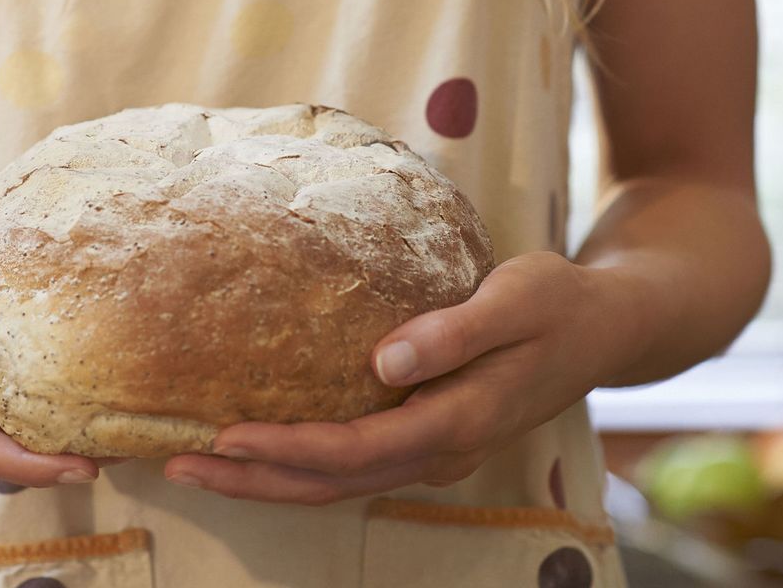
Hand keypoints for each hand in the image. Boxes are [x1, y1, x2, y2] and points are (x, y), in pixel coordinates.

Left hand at [163, 251, 636, 504]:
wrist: (605, 329)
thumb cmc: (560, 304)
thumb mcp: (520, 299)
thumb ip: (455, 332)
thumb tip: (384, 361)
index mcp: (460, 420)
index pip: (358, 450)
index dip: (288, 449)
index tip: (224, 436)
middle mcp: (441, 450)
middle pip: (333, 483)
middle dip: (253, 481)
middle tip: (177, 465)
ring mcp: (434, 451)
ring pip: (338, 484)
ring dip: (266, 482)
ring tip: (195, 465)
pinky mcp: (427, 438)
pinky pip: (352, 466)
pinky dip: (297, 466)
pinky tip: (257, 450)